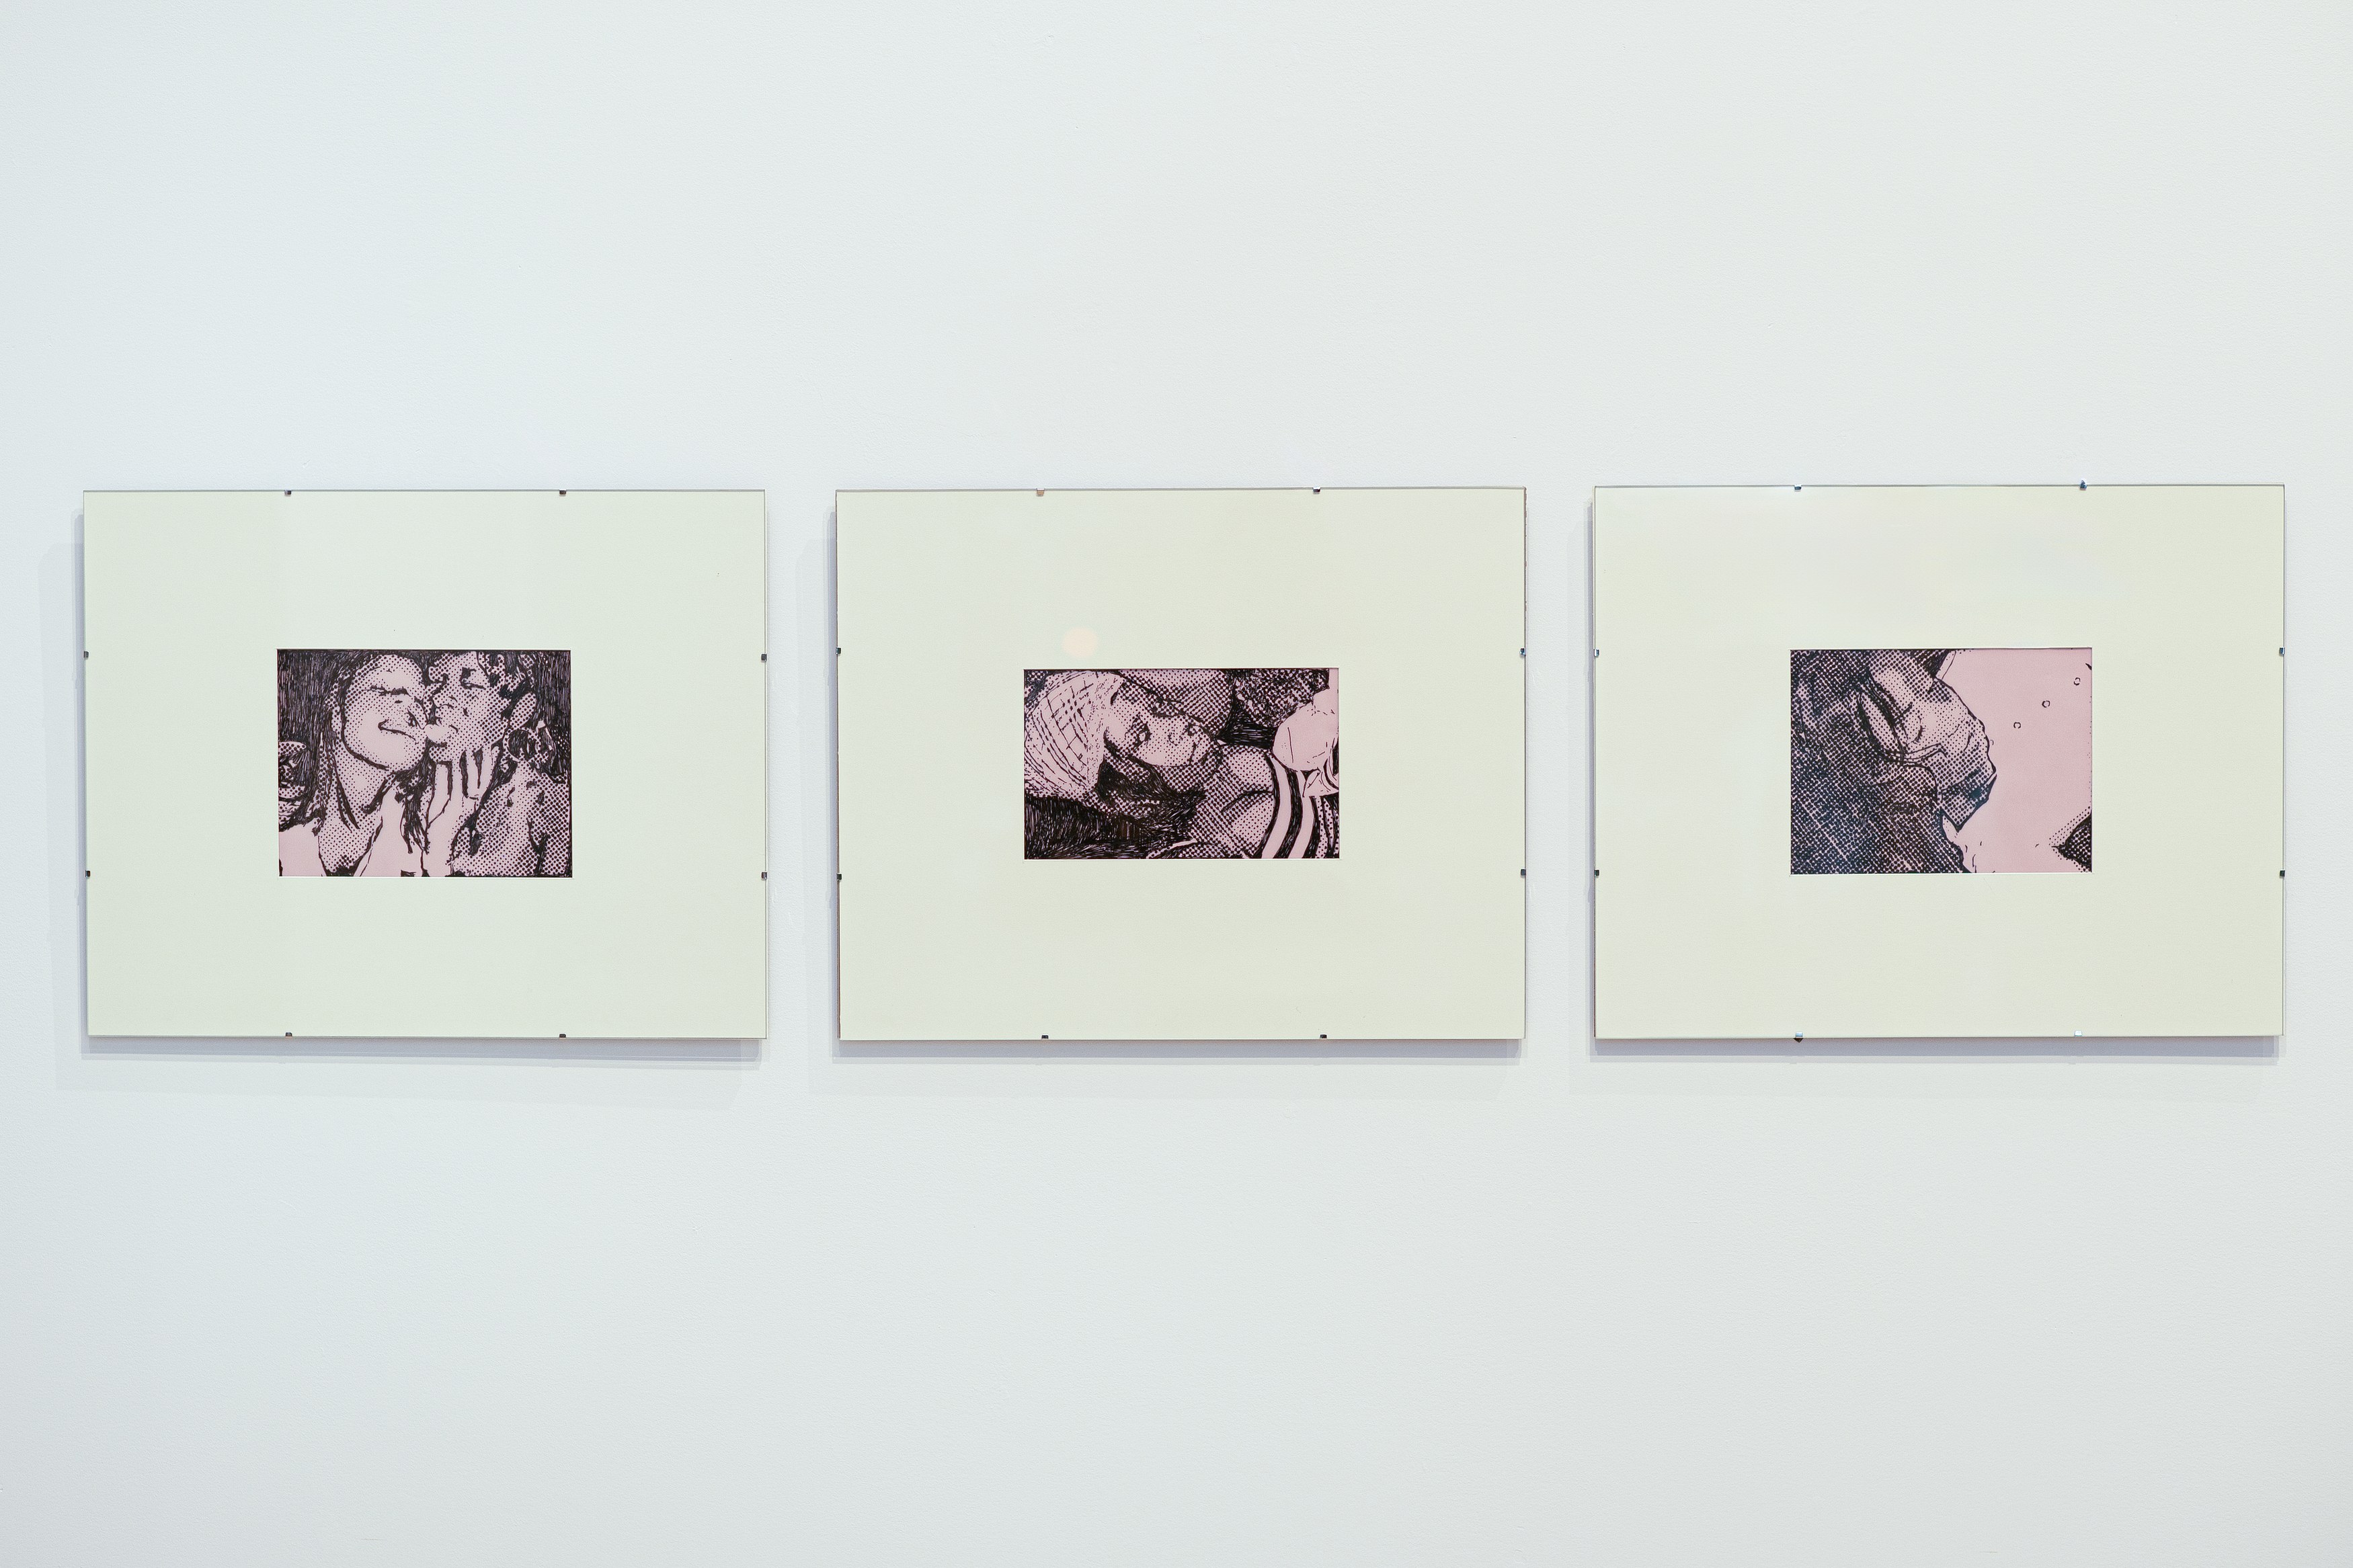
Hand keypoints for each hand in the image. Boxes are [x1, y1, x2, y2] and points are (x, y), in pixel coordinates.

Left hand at [424, 748, 491, 874]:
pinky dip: (452, 774)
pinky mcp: (454, 809)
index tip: (493, 747)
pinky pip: (454, 788)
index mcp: (474, 799)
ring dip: (466, 762)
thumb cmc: (439, 819)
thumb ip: (443, 780)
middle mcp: (473, 801)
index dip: (490, 762)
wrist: (436, 841)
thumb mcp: (442, 796)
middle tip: (479, 741)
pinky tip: (448, 762)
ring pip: (468, 780)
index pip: (485, 777)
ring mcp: (465, 805)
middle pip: (480, 775)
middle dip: (480, 758)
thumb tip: (441, 761)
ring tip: (464, 746)